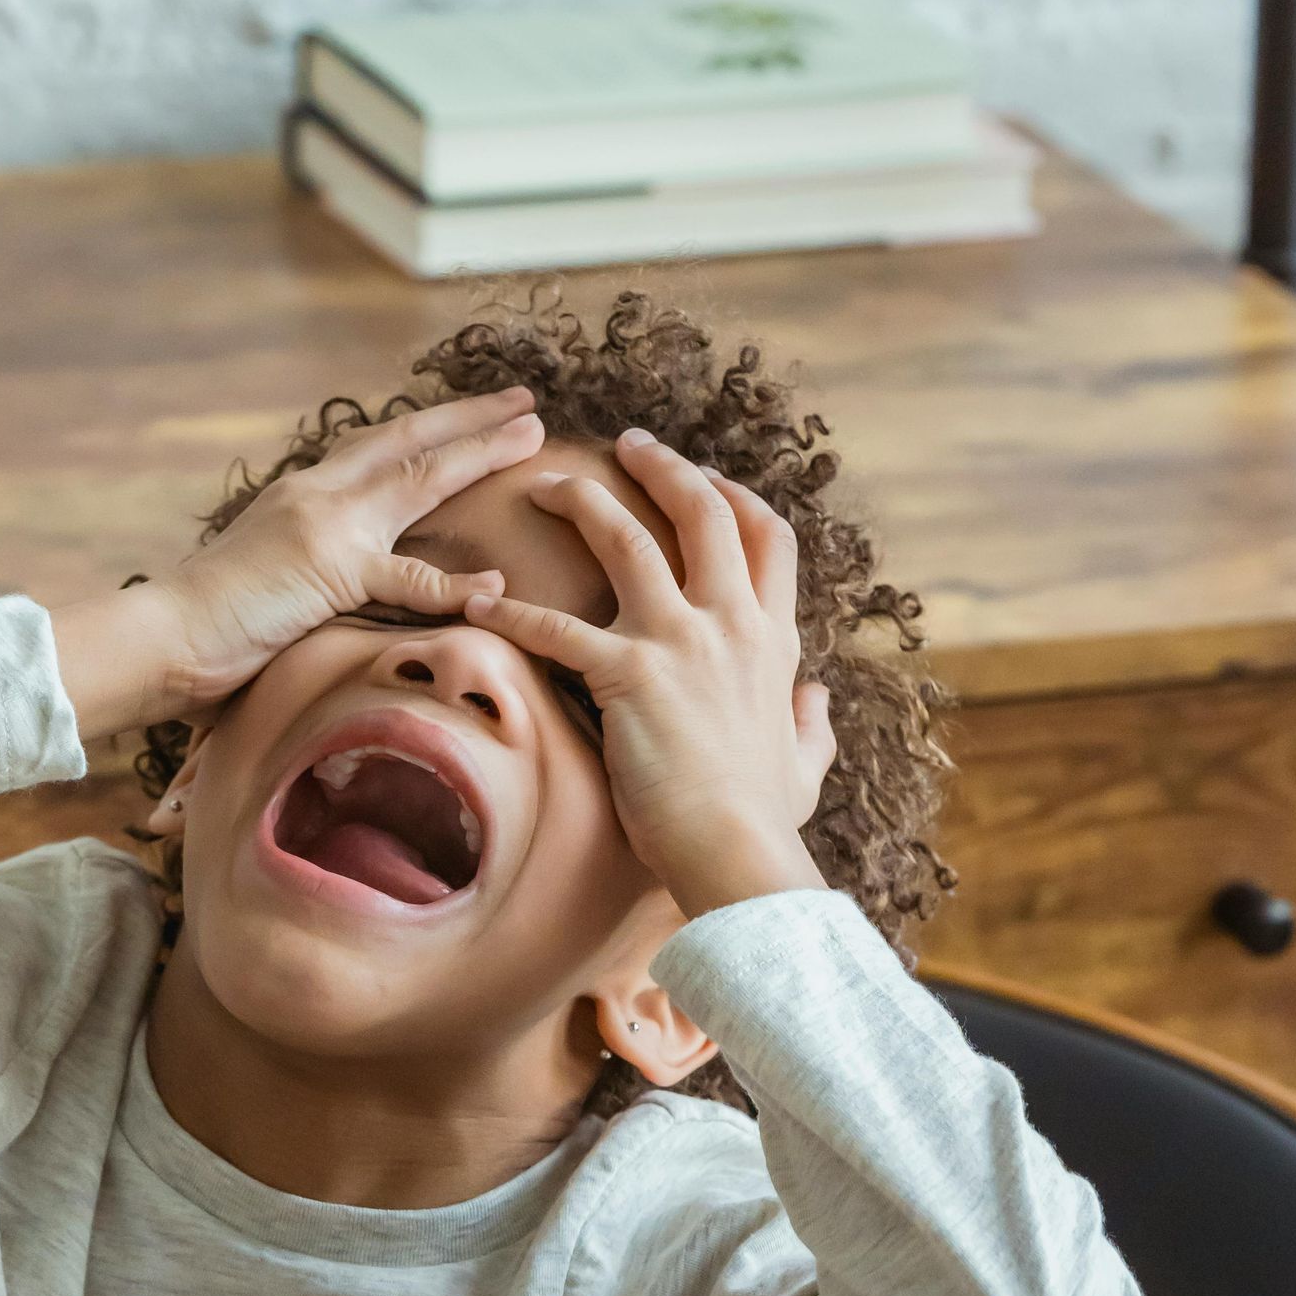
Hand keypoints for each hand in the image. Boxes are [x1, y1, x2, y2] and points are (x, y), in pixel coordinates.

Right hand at [155, 387, 541, 711]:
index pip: (375, 447)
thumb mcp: (268, 575)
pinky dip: (453, 584)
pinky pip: (406, 579)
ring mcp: (325, 526)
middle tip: (524, 402)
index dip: (427, 428)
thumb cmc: (206, 623)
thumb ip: (307, 565)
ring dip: (479, 454)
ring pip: (418, 479)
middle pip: (407, 442)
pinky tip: (495, 583)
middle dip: (470, 419)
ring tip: (529, 438)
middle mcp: (317, 494)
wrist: (162, 636)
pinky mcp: (329, 571)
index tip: (470, 414)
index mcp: (303, 494)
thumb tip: (329, 580)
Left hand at [463, 428, 836, 914]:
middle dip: (663, 467)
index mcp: (773, 640)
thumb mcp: (805, 764)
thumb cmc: (763, 818)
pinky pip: (556, 628)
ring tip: (545, 485)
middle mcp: (732, 624)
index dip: (736, 497)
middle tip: (625, 443)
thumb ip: (810, 723)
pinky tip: (477, 603)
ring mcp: (681, 643)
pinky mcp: (628, 675)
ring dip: (583, 502)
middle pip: (702, 513)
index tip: (707, 477)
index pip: (767, 538)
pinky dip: (512, 612)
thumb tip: (817, 698)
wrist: (735, 851)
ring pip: (627, 541)